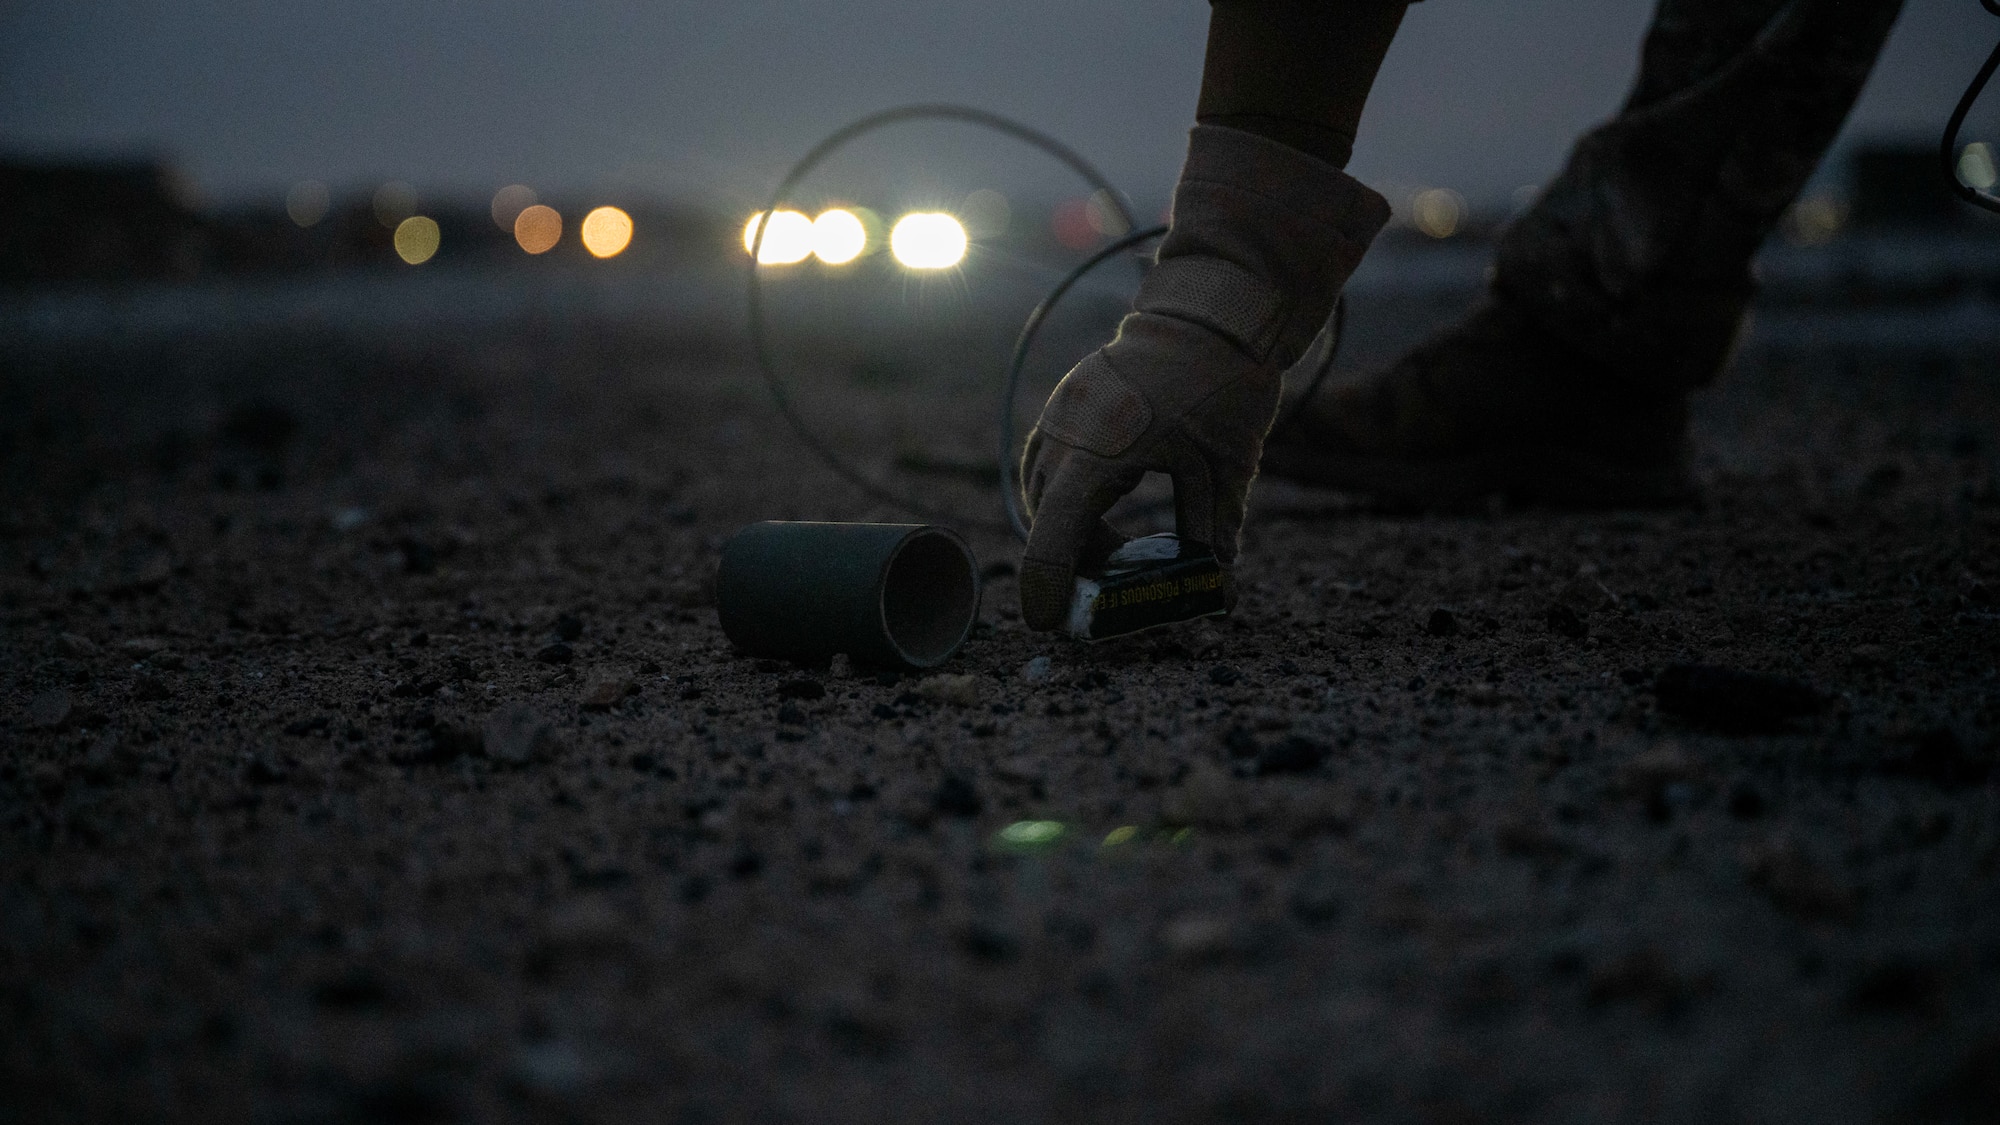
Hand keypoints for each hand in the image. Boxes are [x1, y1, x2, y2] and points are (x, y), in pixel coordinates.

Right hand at [1018, 300, 1284, 630]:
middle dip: (1077, 565)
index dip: (1047, 588)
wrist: (1213, 309)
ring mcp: (1059, 414)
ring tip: (1126, 551)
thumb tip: (1221, 594)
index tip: (1047, 623)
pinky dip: (1072, 496)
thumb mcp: (1225, 468)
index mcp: (1098, 453)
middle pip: (1050, 523)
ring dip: (1077, 530)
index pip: (1054, 538)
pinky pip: (1051, 465)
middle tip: (1119, 595)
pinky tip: (1109, 508)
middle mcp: (1065, 434)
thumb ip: (1214, 534)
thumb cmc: (1222, 384)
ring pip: (1047, 495)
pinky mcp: (1066, 403)